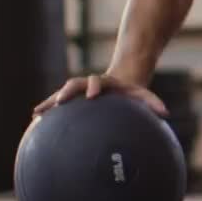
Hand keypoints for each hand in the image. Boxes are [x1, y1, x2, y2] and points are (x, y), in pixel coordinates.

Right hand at [33, 74, 168, 117]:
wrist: (122, 82)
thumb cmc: (132, 93)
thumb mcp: (143, 95)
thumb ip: (153, 102)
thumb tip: (165, 113)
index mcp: (105, 83)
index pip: (97, 81)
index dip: (94, 86)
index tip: (92, 95)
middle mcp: (89, 85)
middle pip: (74, 84)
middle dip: (66, 92)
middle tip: (60, 101)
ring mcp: (79, 91)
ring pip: (61, 94)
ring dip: (50, 102)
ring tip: (37, 113)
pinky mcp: (73, 100)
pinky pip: (58, 104)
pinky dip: (47, 109)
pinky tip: (35, 119)